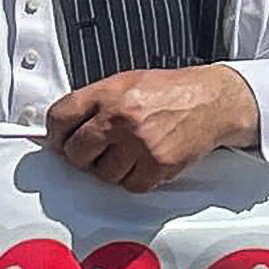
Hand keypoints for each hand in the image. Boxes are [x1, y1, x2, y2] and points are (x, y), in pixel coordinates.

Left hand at [42, 63, 257, 191]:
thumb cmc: (170, 92)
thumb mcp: (126, 83)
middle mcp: (120, 118)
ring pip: (102, 174)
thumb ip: (95, 102)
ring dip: (110, 169)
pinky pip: (130, 186)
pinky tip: (143, 162)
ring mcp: (139, 144)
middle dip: (81, 155)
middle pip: (76, 152)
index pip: (60, 117)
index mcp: (108, 93)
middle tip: (93, 151)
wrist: (212, 101)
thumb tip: (64, 127)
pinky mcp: (158, 165)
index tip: (60, 140)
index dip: (56, 133)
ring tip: (126, 153)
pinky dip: (134, 179)